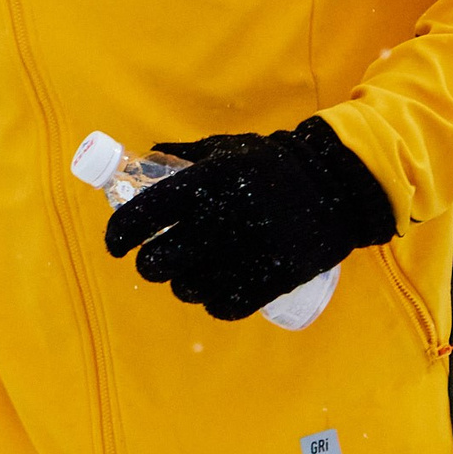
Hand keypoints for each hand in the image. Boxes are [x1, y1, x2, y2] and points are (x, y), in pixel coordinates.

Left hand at [101, 117, 396, 321]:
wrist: (337, 185)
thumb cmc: (273, 163)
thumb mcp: (227, 148)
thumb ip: (184, 155)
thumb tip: (143, 153)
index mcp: (207, 181)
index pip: (144, 214)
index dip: (120, 234)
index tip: (115, 243)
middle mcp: (223, 218)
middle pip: (159, 260)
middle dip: (148, 264)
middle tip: (152, 260)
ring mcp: (248, 252)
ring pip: (188, 288)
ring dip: (179, 285)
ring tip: (184, 276)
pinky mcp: (272, 279)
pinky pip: (224, 305)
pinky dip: (211, 302)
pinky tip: (211, 292)